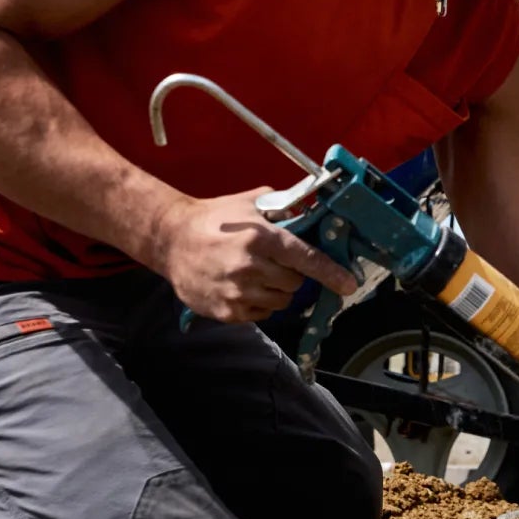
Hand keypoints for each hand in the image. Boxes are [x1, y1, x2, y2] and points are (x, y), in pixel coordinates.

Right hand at [156, 190, 357, 323]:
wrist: (170, 240)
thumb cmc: (213, 219)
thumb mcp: (249, 204)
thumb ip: (282, 208)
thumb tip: (311, 212)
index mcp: (259, 238)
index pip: (305, 258)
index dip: (331, 272)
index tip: (348, 284)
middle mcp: (250, 267)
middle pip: (296, 283)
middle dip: (292, 275)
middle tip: (273, 263)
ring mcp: (237, 292)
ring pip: (281, 302)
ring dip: (276, 291)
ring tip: (255, 274)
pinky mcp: (227, 312)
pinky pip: (261, 314)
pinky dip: (258, 304)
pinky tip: (241, 286)